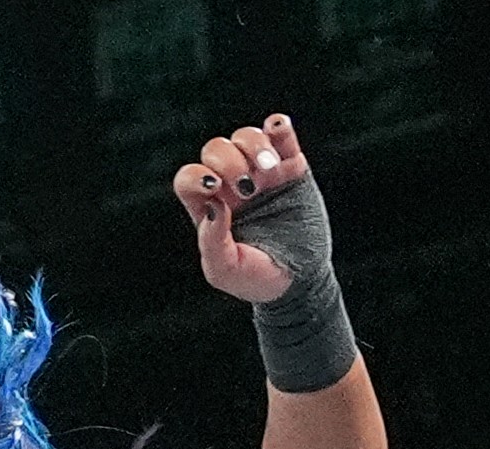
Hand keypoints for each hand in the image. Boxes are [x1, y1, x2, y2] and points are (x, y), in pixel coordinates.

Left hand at [174, 114, 313, 300]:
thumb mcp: (226, 271)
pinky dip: (278, 126)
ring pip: (246, 136)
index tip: (215, 189)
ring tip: (269, 171)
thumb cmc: (255, 278)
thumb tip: (214, 205)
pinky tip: (277, 130)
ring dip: (254, 146)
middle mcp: (231, 184)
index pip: (190, 177)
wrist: (299, 280)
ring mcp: (261, 172)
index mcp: (209, 206)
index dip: (196, 175)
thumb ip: (212, 243)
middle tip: (248, 189)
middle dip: (229, 162)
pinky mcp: (290, 166)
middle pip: (216, 149)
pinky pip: (280, 133)